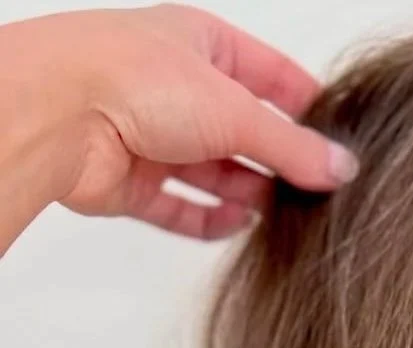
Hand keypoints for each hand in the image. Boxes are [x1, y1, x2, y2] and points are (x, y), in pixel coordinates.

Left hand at [0, 3, 358, 242]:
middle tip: (319, 186)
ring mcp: (150, 134)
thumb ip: (293, 146)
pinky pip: (180, 207)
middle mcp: (174, 86)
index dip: (305, 104)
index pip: (267, 74)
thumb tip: (340, 167)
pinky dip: (210, 219)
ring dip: (248, 192)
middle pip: (242, 130)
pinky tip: (240, 226)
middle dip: (278, 159)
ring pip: (213, 171)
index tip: (341, 136)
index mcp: (199, 43)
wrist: (57, 113)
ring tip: (287, 213)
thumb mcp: (236, 110)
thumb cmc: (131, 78)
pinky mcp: (131, 180)